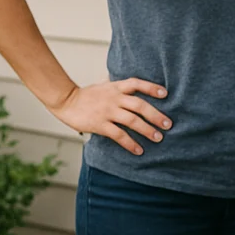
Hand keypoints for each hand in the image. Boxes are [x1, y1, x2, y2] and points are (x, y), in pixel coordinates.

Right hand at [49, 78, 170, 155]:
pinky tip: (139, 150)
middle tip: (168, 125)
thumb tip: (136, 87)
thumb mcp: (105, 86)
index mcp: (116, 87)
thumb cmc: (88, 95)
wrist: (65, 101)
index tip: (165, 94)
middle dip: (156, 115)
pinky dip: (130, 143)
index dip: (151, 88)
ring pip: (132, 121)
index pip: (136, 83)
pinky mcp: (100, 124)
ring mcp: (107, 111)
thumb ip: (120, 88)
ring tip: (158, 138)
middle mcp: (114, 98)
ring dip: (147, 130)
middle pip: (139, 105)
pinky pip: (118, 135)